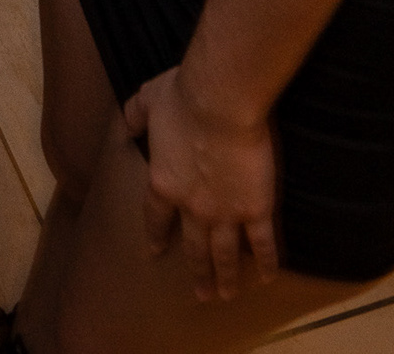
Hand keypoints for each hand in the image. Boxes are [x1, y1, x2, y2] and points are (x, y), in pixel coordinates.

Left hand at [123, 67, 277, 302]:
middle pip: (193, 247)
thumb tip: (127, 123)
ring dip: (225, 277)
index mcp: (163, 183)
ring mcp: (225, 212)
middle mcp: (192, 207)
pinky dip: (266, 263)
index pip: (155, 217)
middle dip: (197, 271)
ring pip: (225, 254)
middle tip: (201, 295)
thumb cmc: (182, 97)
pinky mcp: (256, 209)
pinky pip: (262, 244)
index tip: (156, 252)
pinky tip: (266, 277)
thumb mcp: (148, 101)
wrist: (220, 102)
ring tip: (226, 295)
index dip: (156, 235)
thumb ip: (135, 115)